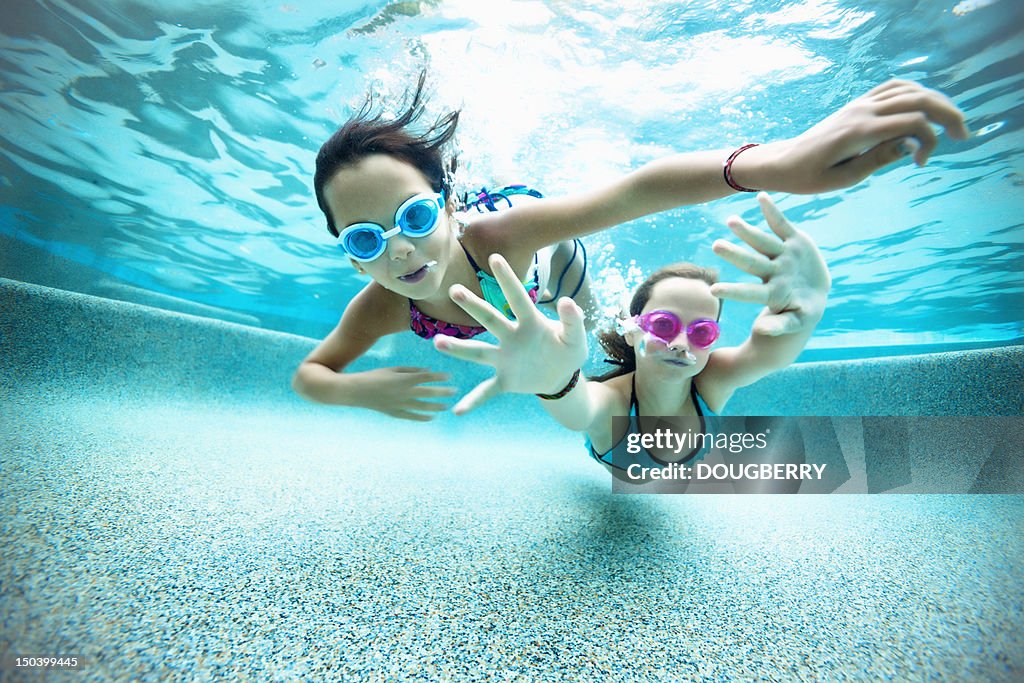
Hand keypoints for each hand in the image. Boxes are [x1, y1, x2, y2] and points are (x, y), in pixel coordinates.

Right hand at [357, 366, 454, 420]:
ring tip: (446, 405)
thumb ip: (410, 370)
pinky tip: (432, 417)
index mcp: (403, 378)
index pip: (426, 377)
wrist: (355, 391)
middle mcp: (404, 392)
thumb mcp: (392, 369)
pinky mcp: (394, 413)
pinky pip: (412, 416)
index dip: (439, 377)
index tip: (449, 377)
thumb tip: (428, 371)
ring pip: (423, 406)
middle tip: (455, 391)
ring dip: (436, 406)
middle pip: (429, 392)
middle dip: (443, 392)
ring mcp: (400, 404)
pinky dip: (423, 417)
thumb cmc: (374, 376)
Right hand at [433, 254, 588, 414]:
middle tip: (455, 290)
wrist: (560, 378)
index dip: (507, 279)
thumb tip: (567, 301)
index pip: (517, 298)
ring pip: (478, 352)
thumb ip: (573, 320)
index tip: (494, 258)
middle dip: (473, 306)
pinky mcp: (504, 380)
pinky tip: (457, 410)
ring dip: (459, 349)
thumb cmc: (567, 351)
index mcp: (530, 323)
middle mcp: (511, 337)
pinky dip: (473, 401)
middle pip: (490, 319)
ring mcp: (504, 359)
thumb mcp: (576, 337)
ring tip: (438, 342)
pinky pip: (486, 391)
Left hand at [711, 193, 830, 336]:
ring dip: (748, 232)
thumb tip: (761, 329)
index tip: (713, 289)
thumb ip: (781, 325)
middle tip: (715, 245)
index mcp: (773, 292)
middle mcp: (773, 271)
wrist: (814, 295)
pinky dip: (772, 211)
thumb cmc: (802, 312)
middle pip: (751, 262)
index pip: (749, 293)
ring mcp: (783, 255)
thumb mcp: (796, 321)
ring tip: (730, 220)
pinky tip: (760, 197)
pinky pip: (782, 225)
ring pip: (763, 242)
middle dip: (735, 254)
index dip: (734, 291)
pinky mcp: (794, 241)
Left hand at [743, 80, 969, 193]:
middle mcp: (862, 111)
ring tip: (948, 123)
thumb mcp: (843, 179)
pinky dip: (916, 93)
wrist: (783, 161)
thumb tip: (912, 145)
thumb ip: (879, 160)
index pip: (912, 123)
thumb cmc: (809, 177)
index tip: (921, 164)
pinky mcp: (858, 104)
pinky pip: (893, 87)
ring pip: (909, 89)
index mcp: (859, 132)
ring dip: (935, 102)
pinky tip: (924, 109)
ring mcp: (860, 104)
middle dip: (947, 114)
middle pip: (918, 99)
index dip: (930, 141)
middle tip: (962, 135)